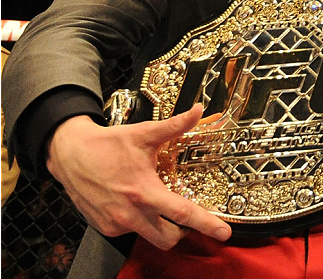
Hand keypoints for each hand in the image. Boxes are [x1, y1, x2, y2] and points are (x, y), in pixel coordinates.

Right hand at [46, 105, 230, 249]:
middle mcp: (132, 213)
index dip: (206, 224)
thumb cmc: (108, 144)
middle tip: (188, 215)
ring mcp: (117, 223)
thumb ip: (174, 125)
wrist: (71, 154)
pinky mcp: (106, 228)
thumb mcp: (144, 132)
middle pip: (169, 238)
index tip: (223, 233)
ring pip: (150, 237)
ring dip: (161, 226)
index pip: (182, 213)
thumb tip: (197, 110)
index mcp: (145, 191)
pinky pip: (130, 232)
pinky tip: (136, 202)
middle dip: (184, 231)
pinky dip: (139, 221)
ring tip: (160, 205)